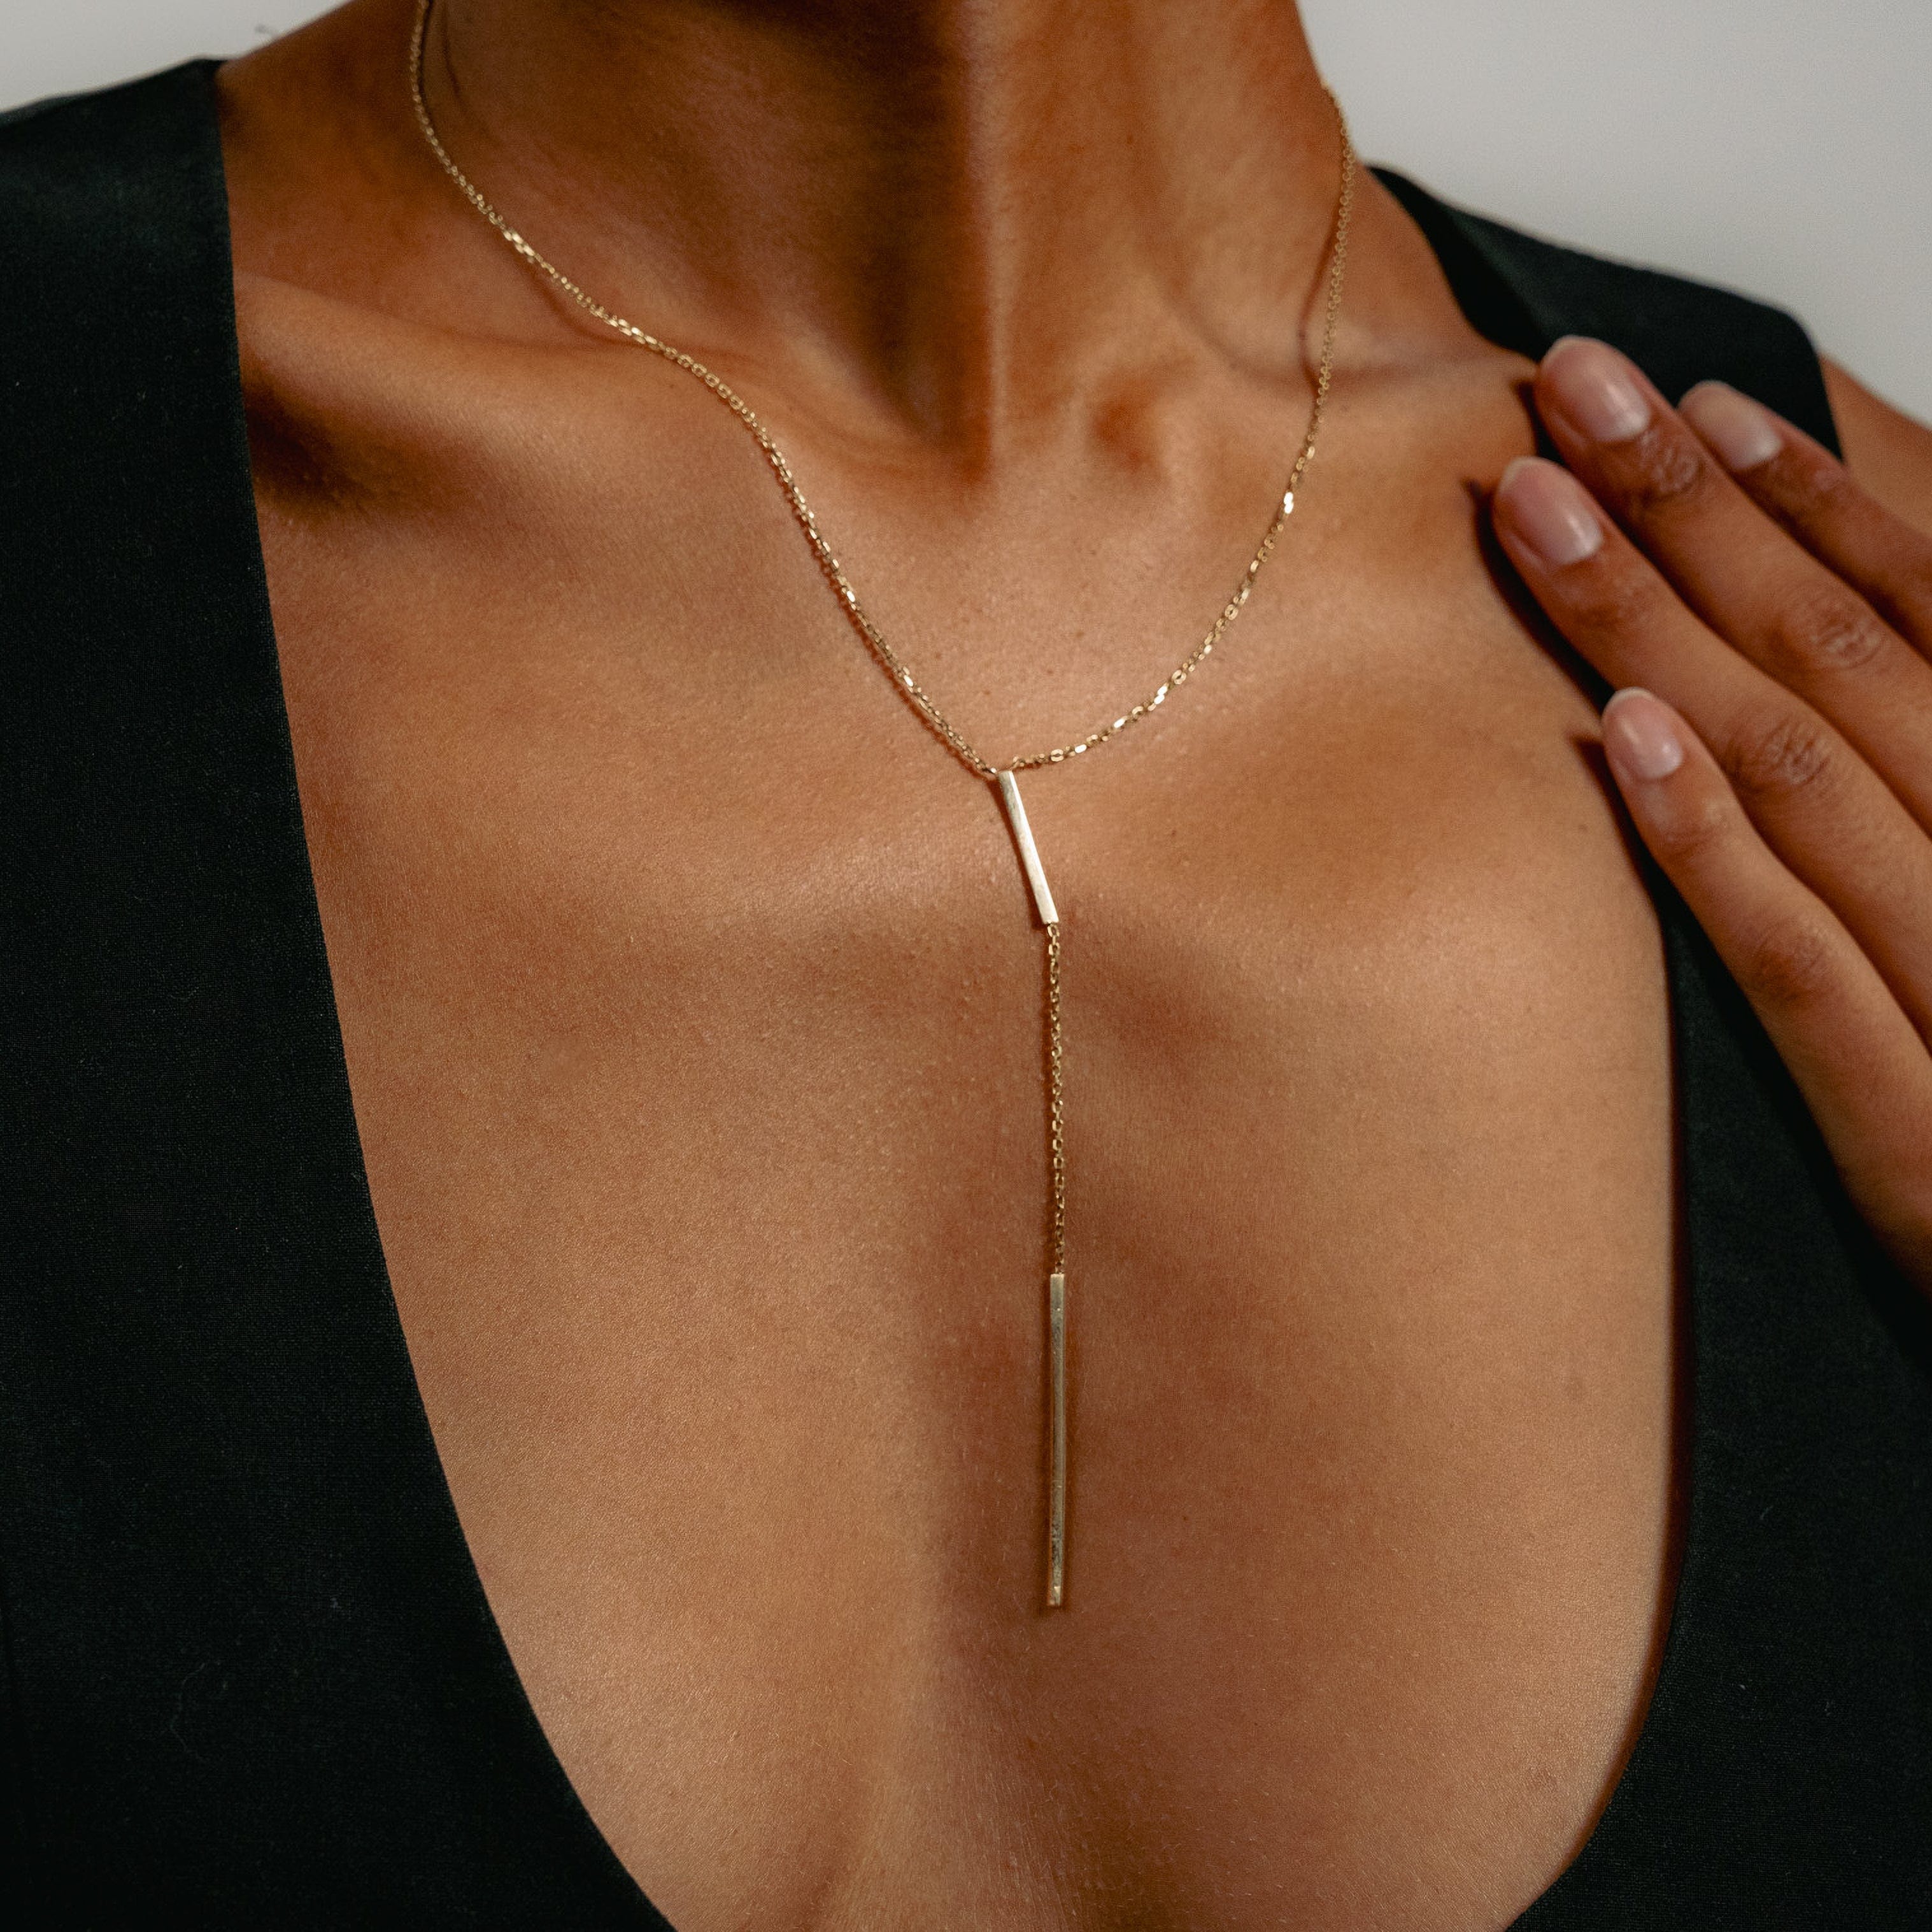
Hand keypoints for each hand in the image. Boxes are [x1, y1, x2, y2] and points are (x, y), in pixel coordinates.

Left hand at [1491, 337, 1931, 1294]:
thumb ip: (1922, 787)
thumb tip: (1798, 678)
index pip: (1926, 613)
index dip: (1811, 498)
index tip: (1697, 398)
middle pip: (1845, 656)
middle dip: (1700, 514)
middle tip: (1570, 389)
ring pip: (1810, 770)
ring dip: (1667, 628)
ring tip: (1543, 507)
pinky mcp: (1924, 1141)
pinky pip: (1806, 969)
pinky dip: (1718, 844)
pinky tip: (1620, 743)